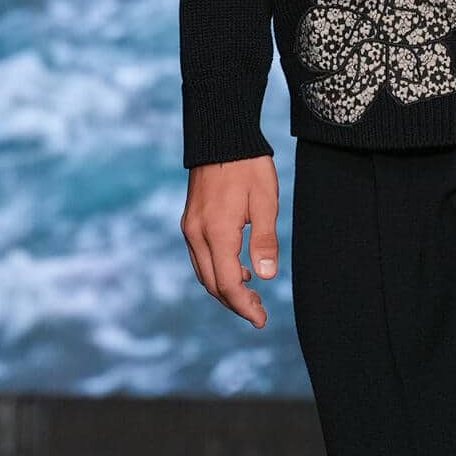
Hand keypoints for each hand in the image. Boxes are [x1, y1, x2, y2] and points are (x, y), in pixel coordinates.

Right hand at [182, 155, 279, 325]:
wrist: (221, 136)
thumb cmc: (248, 166)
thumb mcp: (265, 201)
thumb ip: (265, 240)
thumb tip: (265, 277)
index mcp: (217, 232)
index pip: (227, 283)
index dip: (244, 306)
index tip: (261, 320)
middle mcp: (196, 234)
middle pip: (212, 283)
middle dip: (235, 303)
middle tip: (260, 312)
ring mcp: (189, 227)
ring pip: (203, 272)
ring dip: (225, 288)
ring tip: (253, 294)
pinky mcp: (190, 220)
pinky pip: (200, 257)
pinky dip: (217, 271)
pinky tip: (238, 269)